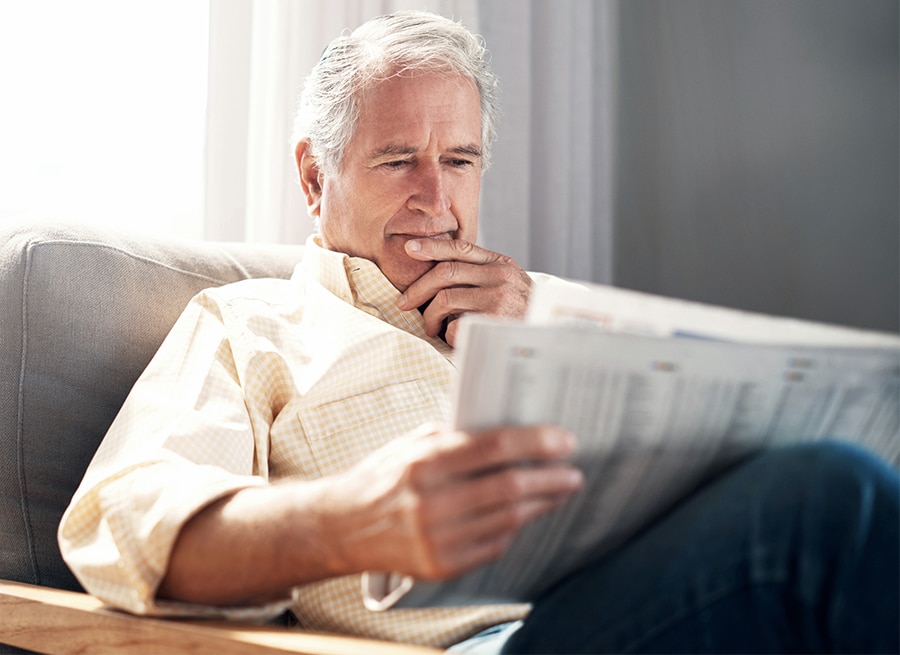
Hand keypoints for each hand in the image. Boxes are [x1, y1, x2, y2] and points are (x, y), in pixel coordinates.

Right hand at [319, 423, 582, 580]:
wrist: (344, 526)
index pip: (494, 448)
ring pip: (508, 519)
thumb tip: (514, 434)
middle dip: (550, 478)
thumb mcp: (414, 444)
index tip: (566, 440)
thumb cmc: (385, 475)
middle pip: (509, 487)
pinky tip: (526, 514)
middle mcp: (430, 502)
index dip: (536, 442)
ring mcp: (436, 538)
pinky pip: (495, 545)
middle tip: (574, 471)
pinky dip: (516, 527)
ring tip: (559, 491)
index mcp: (424, 463)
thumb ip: (458, 439)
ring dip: (542, 503)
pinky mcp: (441, 566)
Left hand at [397, 238, 531, 345]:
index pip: (461, 248)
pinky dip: (448, 335)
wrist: (549, 338)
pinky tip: (454, 340)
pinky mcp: (493, 324)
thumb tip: (439, 271)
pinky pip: (454, 327)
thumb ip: (483, 274)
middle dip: (418, 289)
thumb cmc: (523, 314)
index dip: (432, 247)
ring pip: (444, 300)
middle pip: (445, 273)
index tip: (410, 249)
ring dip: (429, 316)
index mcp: (502, 264)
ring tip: (431, 328)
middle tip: (404, 303)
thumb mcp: (510, 284)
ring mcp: (498, 300)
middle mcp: (501, 277)